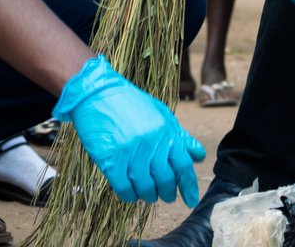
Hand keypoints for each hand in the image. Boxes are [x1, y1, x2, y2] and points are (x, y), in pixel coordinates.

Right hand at [54, 54, 204, 206]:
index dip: (188, 186)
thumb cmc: (129, 102)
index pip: (183, 166)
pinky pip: (124, 189)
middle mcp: (151, 144)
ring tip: (148, 194)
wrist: (96, 93)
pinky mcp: (111, 160)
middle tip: (167, 196)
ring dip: (148, 195)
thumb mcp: (160, 113)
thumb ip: (180, 136)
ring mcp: (131, 153)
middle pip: (166, 181)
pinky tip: (130, 193)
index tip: (191, 200)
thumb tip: (198, 156)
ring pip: (146, 188)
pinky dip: (129, 195)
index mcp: (166, 132)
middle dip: (168, 193)